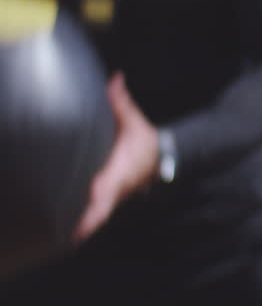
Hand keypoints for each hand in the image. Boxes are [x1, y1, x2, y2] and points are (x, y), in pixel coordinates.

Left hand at [73, 73, 158, 242]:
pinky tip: (60, 225)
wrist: (160, 159)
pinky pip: (87, 209)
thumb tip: (115, 79)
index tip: (78, 229)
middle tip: (56, 233)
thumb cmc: (145, 144)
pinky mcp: (100, 196)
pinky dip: (78, 218)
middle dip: (77, 223)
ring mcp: (105, 197)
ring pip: (89, 214)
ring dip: (74, 222)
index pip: (105, 199)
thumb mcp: (134, 123)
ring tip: (52, 232)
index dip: (92, 215)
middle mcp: (111, 191)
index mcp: (119, 176)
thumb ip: (120, 103)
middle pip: (92, 214)